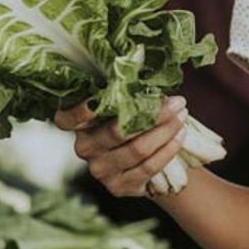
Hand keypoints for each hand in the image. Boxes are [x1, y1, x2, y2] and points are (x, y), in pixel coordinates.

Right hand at [54, 95, 187, 197]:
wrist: (145, 161)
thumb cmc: (132, 122)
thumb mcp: (124, 107)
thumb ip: (126, 92)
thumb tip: (145, 61)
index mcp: (79, 125)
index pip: (67, 119)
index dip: (79, 111)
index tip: (99, 100)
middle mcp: (84, 148)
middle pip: (116, 131)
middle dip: (153, 114)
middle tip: (177, 102)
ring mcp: (100, 170)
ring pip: (136, 149)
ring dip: (165, 131)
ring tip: (182, 116)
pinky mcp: (117, 186)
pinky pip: (147, 167)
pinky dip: (168, 149)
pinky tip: (180, 135)